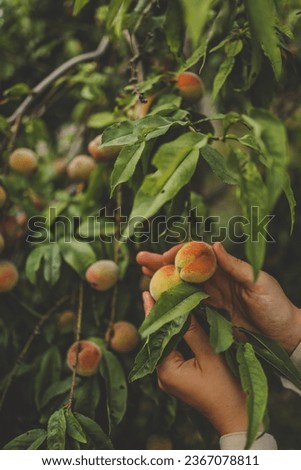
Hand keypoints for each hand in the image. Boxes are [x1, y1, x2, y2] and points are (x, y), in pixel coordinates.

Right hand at [137, 243, 300, 353]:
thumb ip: (236, 266)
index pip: (199, 254)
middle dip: (162, 262)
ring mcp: (211, 297)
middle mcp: (216, 280)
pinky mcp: (209, 315)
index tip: (165, 256)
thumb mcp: (259, 283)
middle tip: (140, 258)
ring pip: (181, 285)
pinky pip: (186, 305)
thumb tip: (214, 245)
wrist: (284, 337)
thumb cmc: (275, 306)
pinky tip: (155, 296)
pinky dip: (170, 300)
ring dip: (161, 278)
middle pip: (184, 267)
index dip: (181, 253)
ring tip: (141, 271)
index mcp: (227, 268)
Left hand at [143, 292, 247, 435]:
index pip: (156, 335)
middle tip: (160, 291)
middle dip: (162, 315)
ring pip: (167, 344)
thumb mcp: (210, 355)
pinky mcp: (179, 378)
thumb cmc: (226, 389)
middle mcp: (162, 375)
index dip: (153, 312)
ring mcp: (170, 378)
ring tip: (169, 300)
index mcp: (166, 370)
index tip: (146, 292)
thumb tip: (182, 305)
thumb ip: (194, 331)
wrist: (236, 417)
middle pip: (159, 339)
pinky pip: (175, 352)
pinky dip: (178, 336)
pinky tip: (182, 320)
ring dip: (171, 325)